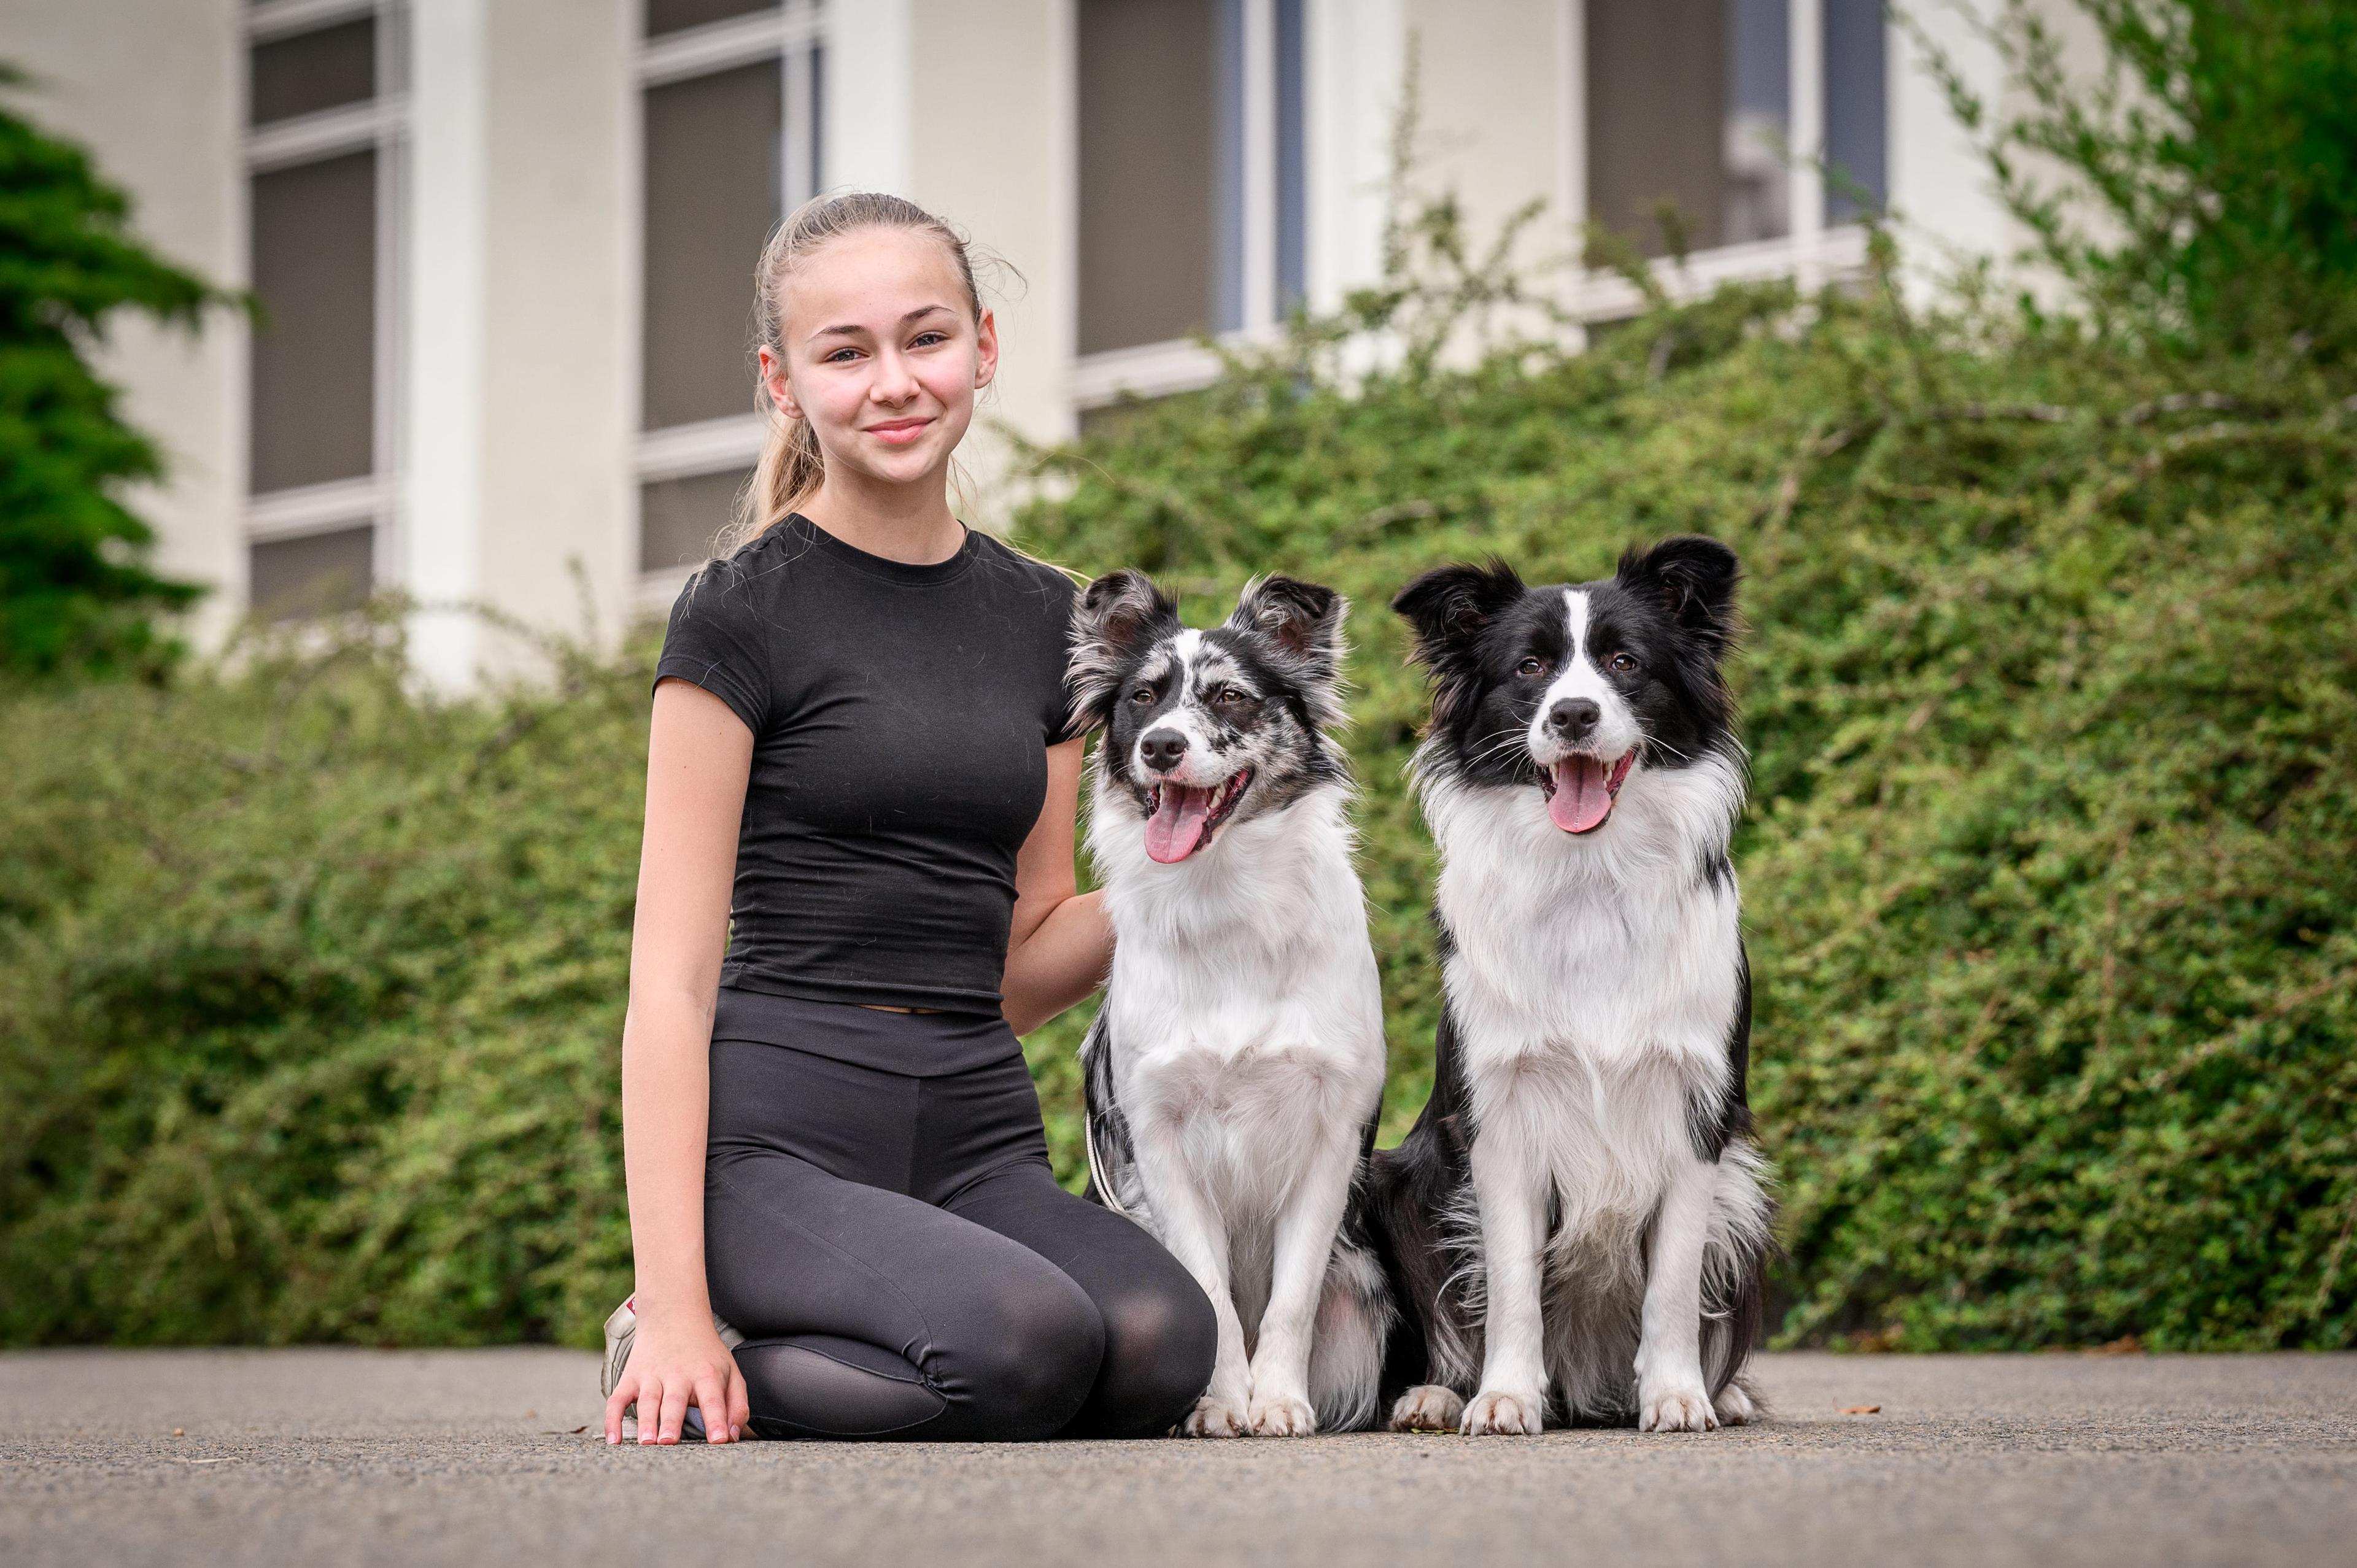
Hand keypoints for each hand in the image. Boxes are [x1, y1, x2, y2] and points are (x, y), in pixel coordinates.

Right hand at [604, 1313, 749, 1445]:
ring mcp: (652, 1376)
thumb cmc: (706, 1355)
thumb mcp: (731, 1372)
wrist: (674, 1317)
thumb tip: (732, 1437)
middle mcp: (678, 1375)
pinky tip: (613, 1441)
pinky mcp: (631, 1378)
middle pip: (674, 1401)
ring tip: (647, 1442)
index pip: (713, 1400)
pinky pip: (617, 1400)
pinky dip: (612, 1420)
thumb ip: (737, 1405)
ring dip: (645, 1422)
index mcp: (706, 1375)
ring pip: (647, 1401)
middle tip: (669, 1441)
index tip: (719, 1441)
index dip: (717, 1420)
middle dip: (671, 1421)